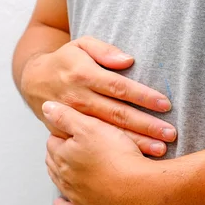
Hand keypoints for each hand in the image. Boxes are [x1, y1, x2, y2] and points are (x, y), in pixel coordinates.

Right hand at [20, 36, 175, 155]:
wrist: (34, 80)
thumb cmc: (66, 60)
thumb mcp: (81, 44)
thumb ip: (104, 50)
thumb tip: (128, 60)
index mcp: (84, 75)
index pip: (119, 87)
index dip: (143, 96)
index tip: (165, 104)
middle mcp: (79, 98)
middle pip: (118, 114)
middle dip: (146, 125)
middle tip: (170, 134)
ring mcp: (73, 119)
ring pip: (108, 133)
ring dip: (135, 143)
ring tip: (160, 150)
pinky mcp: (68, 133)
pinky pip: (94, 144)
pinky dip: (115, 152)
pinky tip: (135, 159)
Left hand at [42, 101, 159, 204]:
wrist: (139, 190)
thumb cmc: (117, 155)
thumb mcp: (92, 126)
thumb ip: (66, 116)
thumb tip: (45, 106)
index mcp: (62, 154)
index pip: (53, 141)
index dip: (62, 133)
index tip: (72, 130)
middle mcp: (64, 177)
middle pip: (55, 162)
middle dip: (61, 153)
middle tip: (72, 145)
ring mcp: (75, 197)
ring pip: (61, 184)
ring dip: (64, 175)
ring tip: (70, 167)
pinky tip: (62, 202)